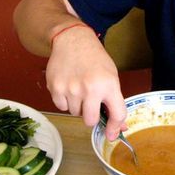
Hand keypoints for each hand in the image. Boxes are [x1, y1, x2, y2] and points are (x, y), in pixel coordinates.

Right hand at [45, 24, 126, 140]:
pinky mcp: (56, 88)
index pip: (117, 114)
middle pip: (90, 121)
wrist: (73, 40)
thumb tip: (119, 127)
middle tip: (91, 103)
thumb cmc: (95, 59)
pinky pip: (62, 106)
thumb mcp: (111, 77)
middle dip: (91, 116)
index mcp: (109, 85)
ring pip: (75, 113)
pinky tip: (68, 85)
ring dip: (78, 105)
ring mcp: (71, 89)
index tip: (112, 134)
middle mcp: (90, 88)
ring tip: (79, 87)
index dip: (115, 127)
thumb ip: (115, 101)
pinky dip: (65, 100)